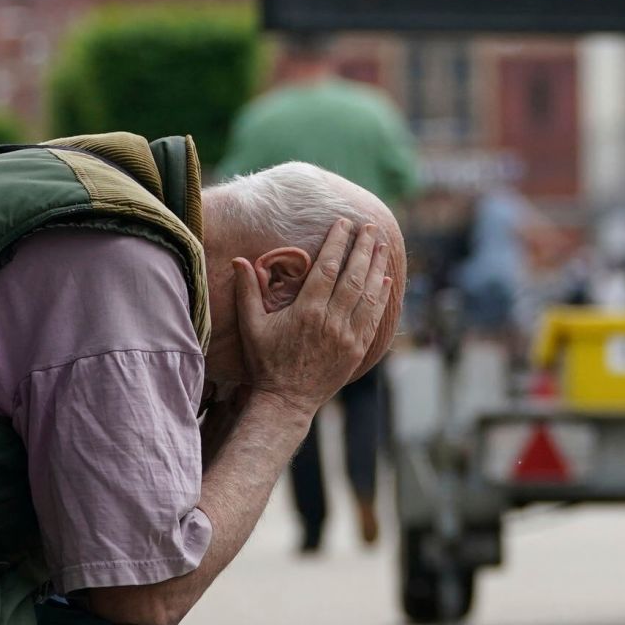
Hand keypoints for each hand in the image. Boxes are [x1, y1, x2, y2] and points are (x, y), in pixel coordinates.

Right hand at [230, 219, 396, 414]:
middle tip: (371, 227)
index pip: (327, 268)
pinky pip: (374, 317)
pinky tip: (385, 280)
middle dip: (363, 248)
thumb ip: (247, 292)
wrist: (287, 400)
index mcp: (307, 311)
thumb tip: (239, 260)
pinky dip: (381, 297)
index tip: (343, 223)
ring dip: (377, 267)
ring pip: (368, 294)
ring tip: (383, 245)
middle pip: (353, 276)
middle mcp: (331, 321)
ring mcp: (348, 336)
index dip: (337, 243)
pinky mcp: (357, 349)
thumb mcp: (252, 326)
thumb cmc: (266, 362)